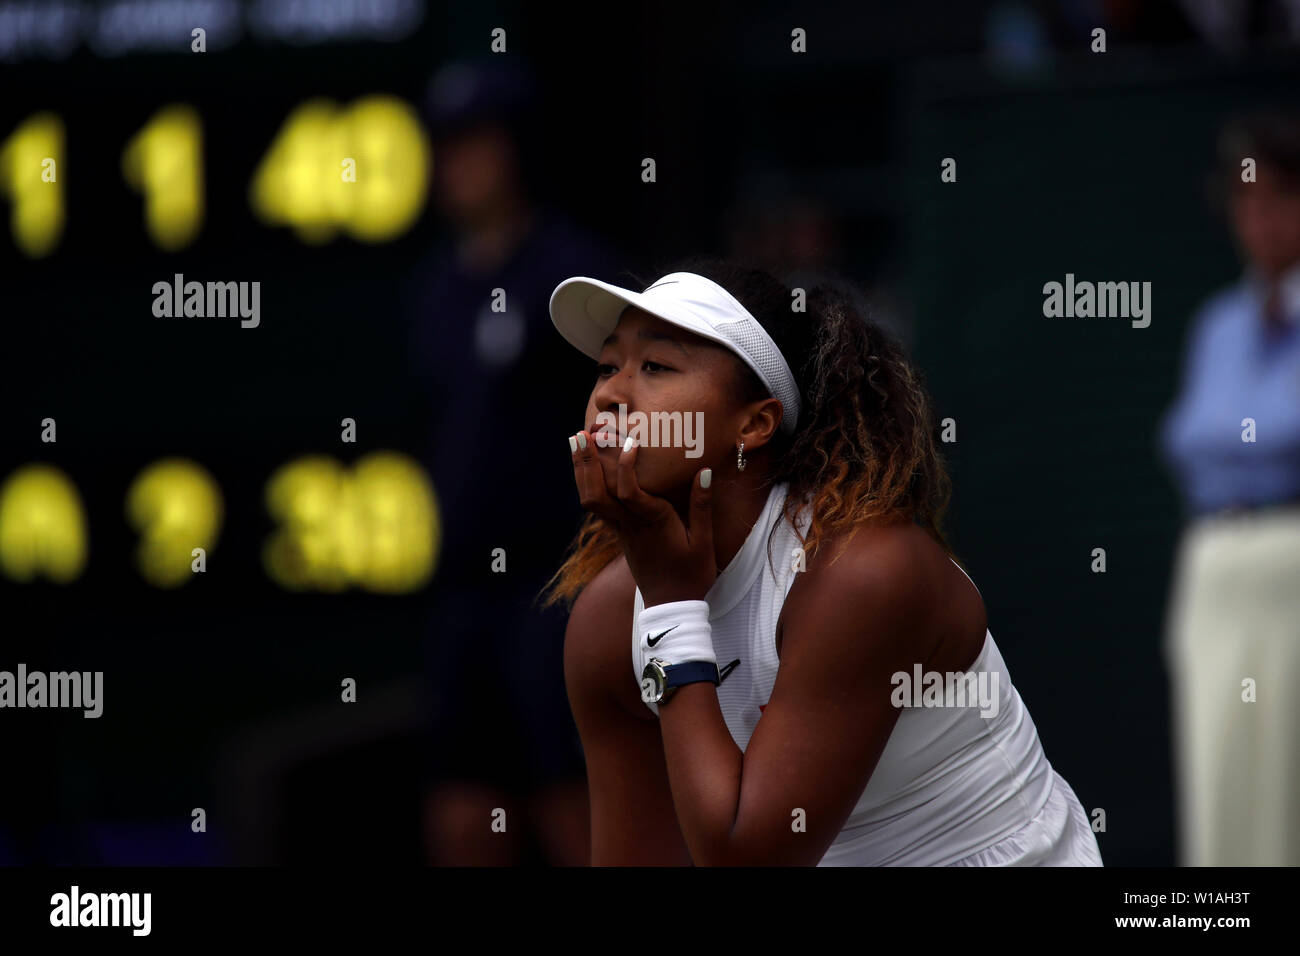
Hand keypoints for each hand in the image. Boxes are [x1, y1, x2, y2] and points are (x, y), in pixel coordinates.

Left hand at [568, 430, 715, 606]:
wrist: (671, 607)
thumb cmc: (691, 575)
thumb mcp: (704, 543)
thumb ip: (702, 506)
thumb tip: (703, 472)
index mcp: (653, 524)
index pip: (629, 492)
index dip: (625, 467)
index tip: (630, 442)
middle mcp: (630, 526)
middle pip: (597, 494)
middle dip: (586, 464)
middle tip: (580, 435)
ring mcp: (621, 532)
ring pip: (592, 501)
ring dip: (582, 472)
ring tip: (576, 444)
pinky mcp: (620, 536)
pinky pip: (598, 508)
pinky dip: (590, 485)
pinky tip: (589, 469)